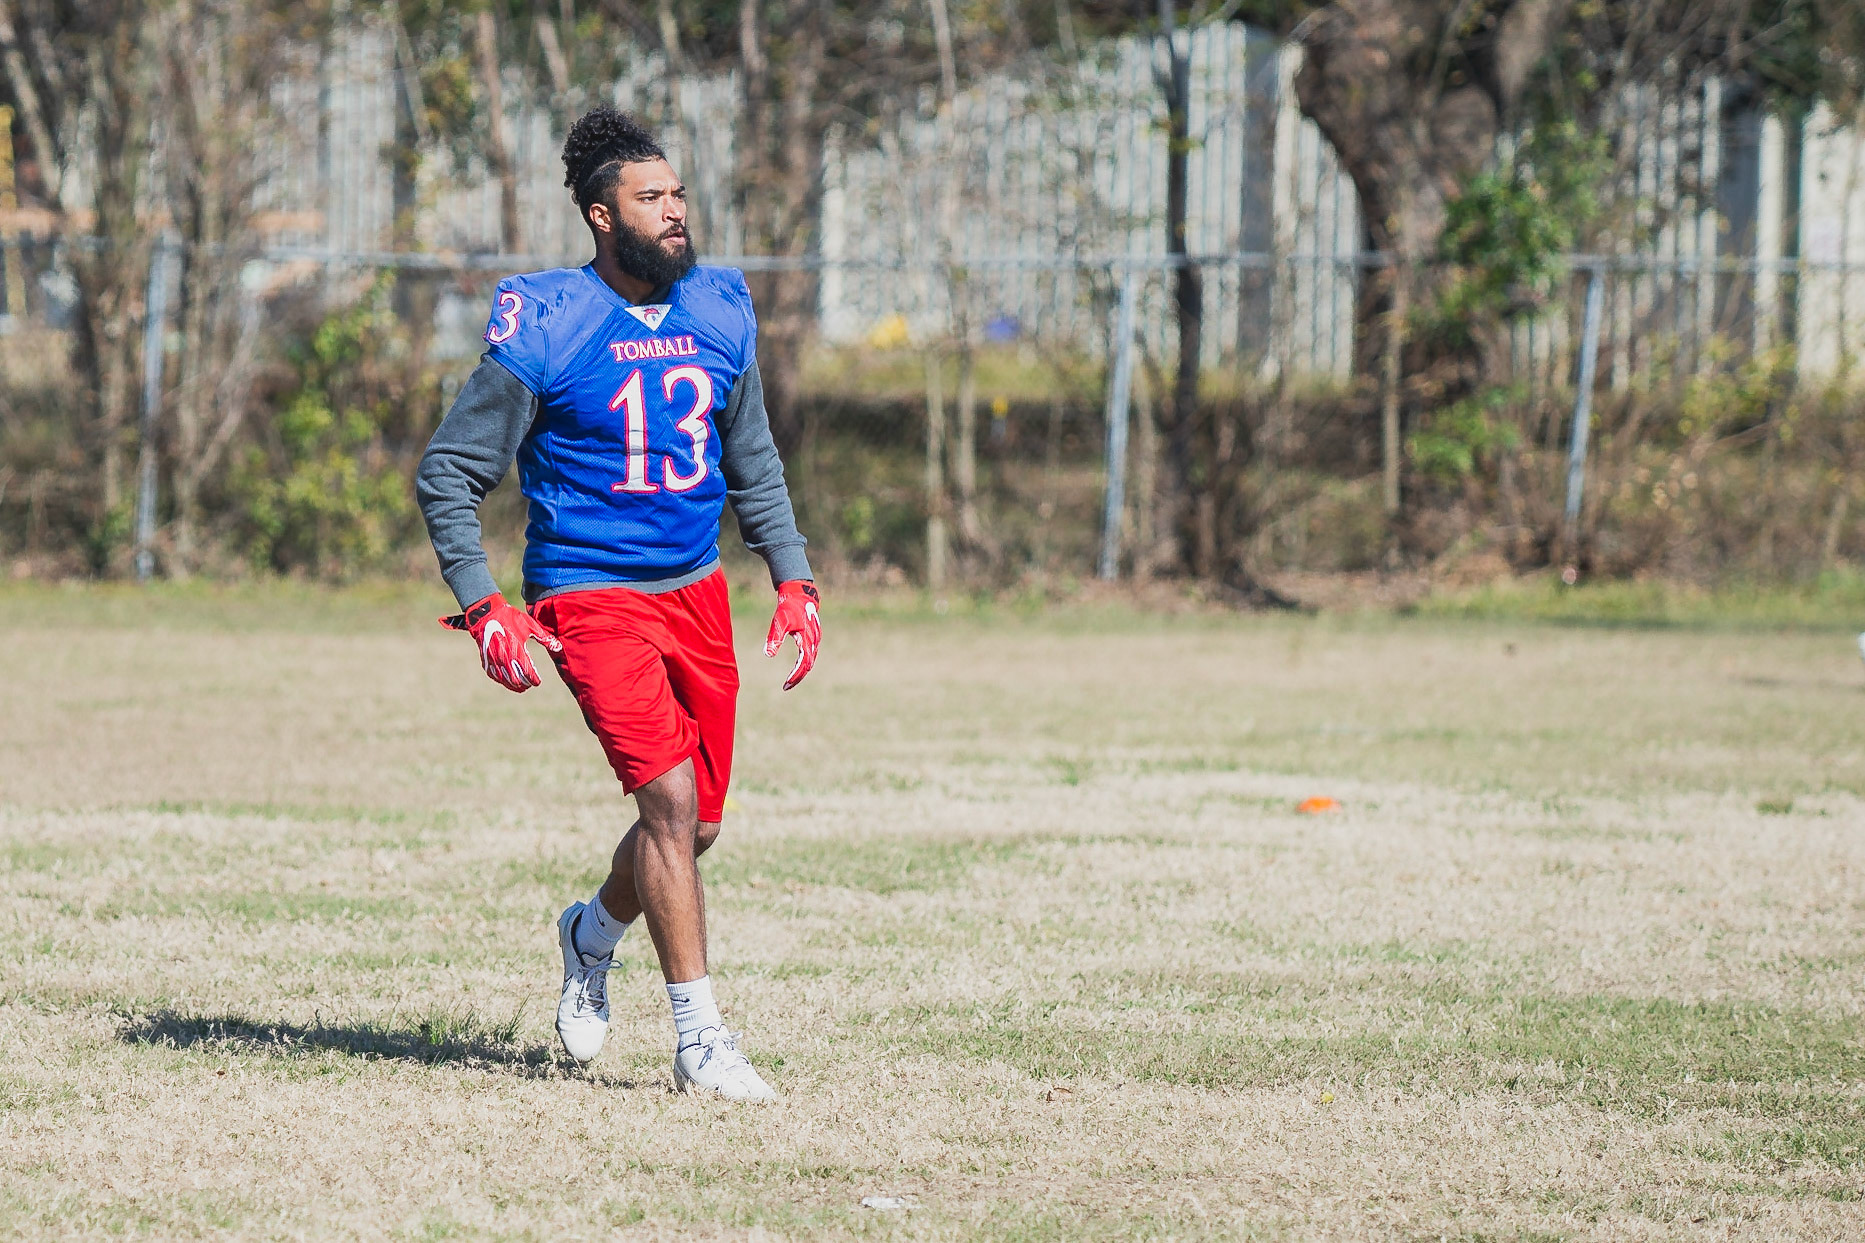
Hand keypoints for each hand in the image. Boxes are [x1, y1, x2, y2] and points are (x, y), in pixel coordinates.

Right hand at [440, 593, 562, 691]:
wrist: (486, 614)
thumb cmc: (511, 618)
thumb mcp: (530, 625)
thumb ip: (545, 638)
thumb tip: (558, 648)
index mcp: (517, 650)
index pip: (527, 672)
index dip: (533, 680)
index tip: (538, 682)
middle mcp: (504, 658)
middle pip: (516, 680)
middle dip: (525, 684)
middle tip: (530, 684)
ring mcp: (493, 660)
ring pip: (504, 680)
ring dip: (514, 685)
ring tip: (521, 686)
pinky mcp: (486, 660)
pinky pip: (494, 675)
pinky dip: (502, 680)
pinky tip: (508, 680)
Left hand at [764, 580, 820, 690]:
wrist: (801, 593)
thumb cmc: (789, 607)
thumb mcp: (779, 621)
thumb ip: (774, 638)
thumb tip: (768, 655)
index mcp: (807, 639)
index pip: (803, 664)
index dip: (795, 676)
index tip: (786, 685)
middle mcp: (814, 641)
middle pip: (808, 665)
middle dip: (798, 677)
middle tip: (786, 686)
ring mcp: (815, 639)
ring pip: (811, 661)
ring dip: (801, 671)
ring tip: (790, 680)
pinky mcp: (813, 636)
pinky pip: (811, 654)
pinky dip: (804, 663)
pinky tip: (796, 667)